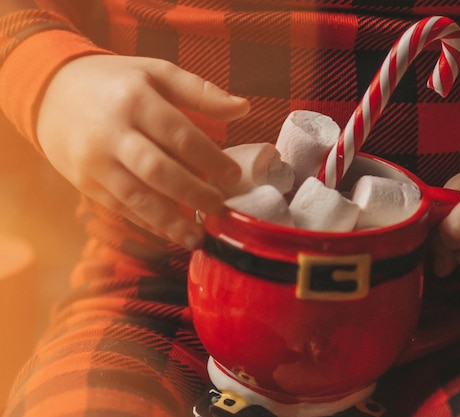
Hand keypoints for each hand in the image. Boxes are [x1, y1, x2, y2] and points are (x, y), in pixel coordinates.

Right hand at [36, 54, 249, 249]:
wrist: (50, 92)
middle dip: (193, 192)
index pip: (178, 134)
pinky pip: (120, 208)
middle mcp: (112, 132)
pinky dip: (149, 223)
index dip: (210, 158)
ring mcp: (94, 161)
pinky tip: (173, 232)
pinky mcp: (85, 182)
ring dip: (171, 220)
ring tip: (199, 236)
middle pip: (157, 170)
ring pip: (136, 197)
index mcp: (134, 99)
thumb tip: (244, 109)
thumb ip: (200, 91)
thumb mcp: (155, 73)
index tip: (234, 176)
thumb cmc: (116, 83)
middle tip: (221, 207)